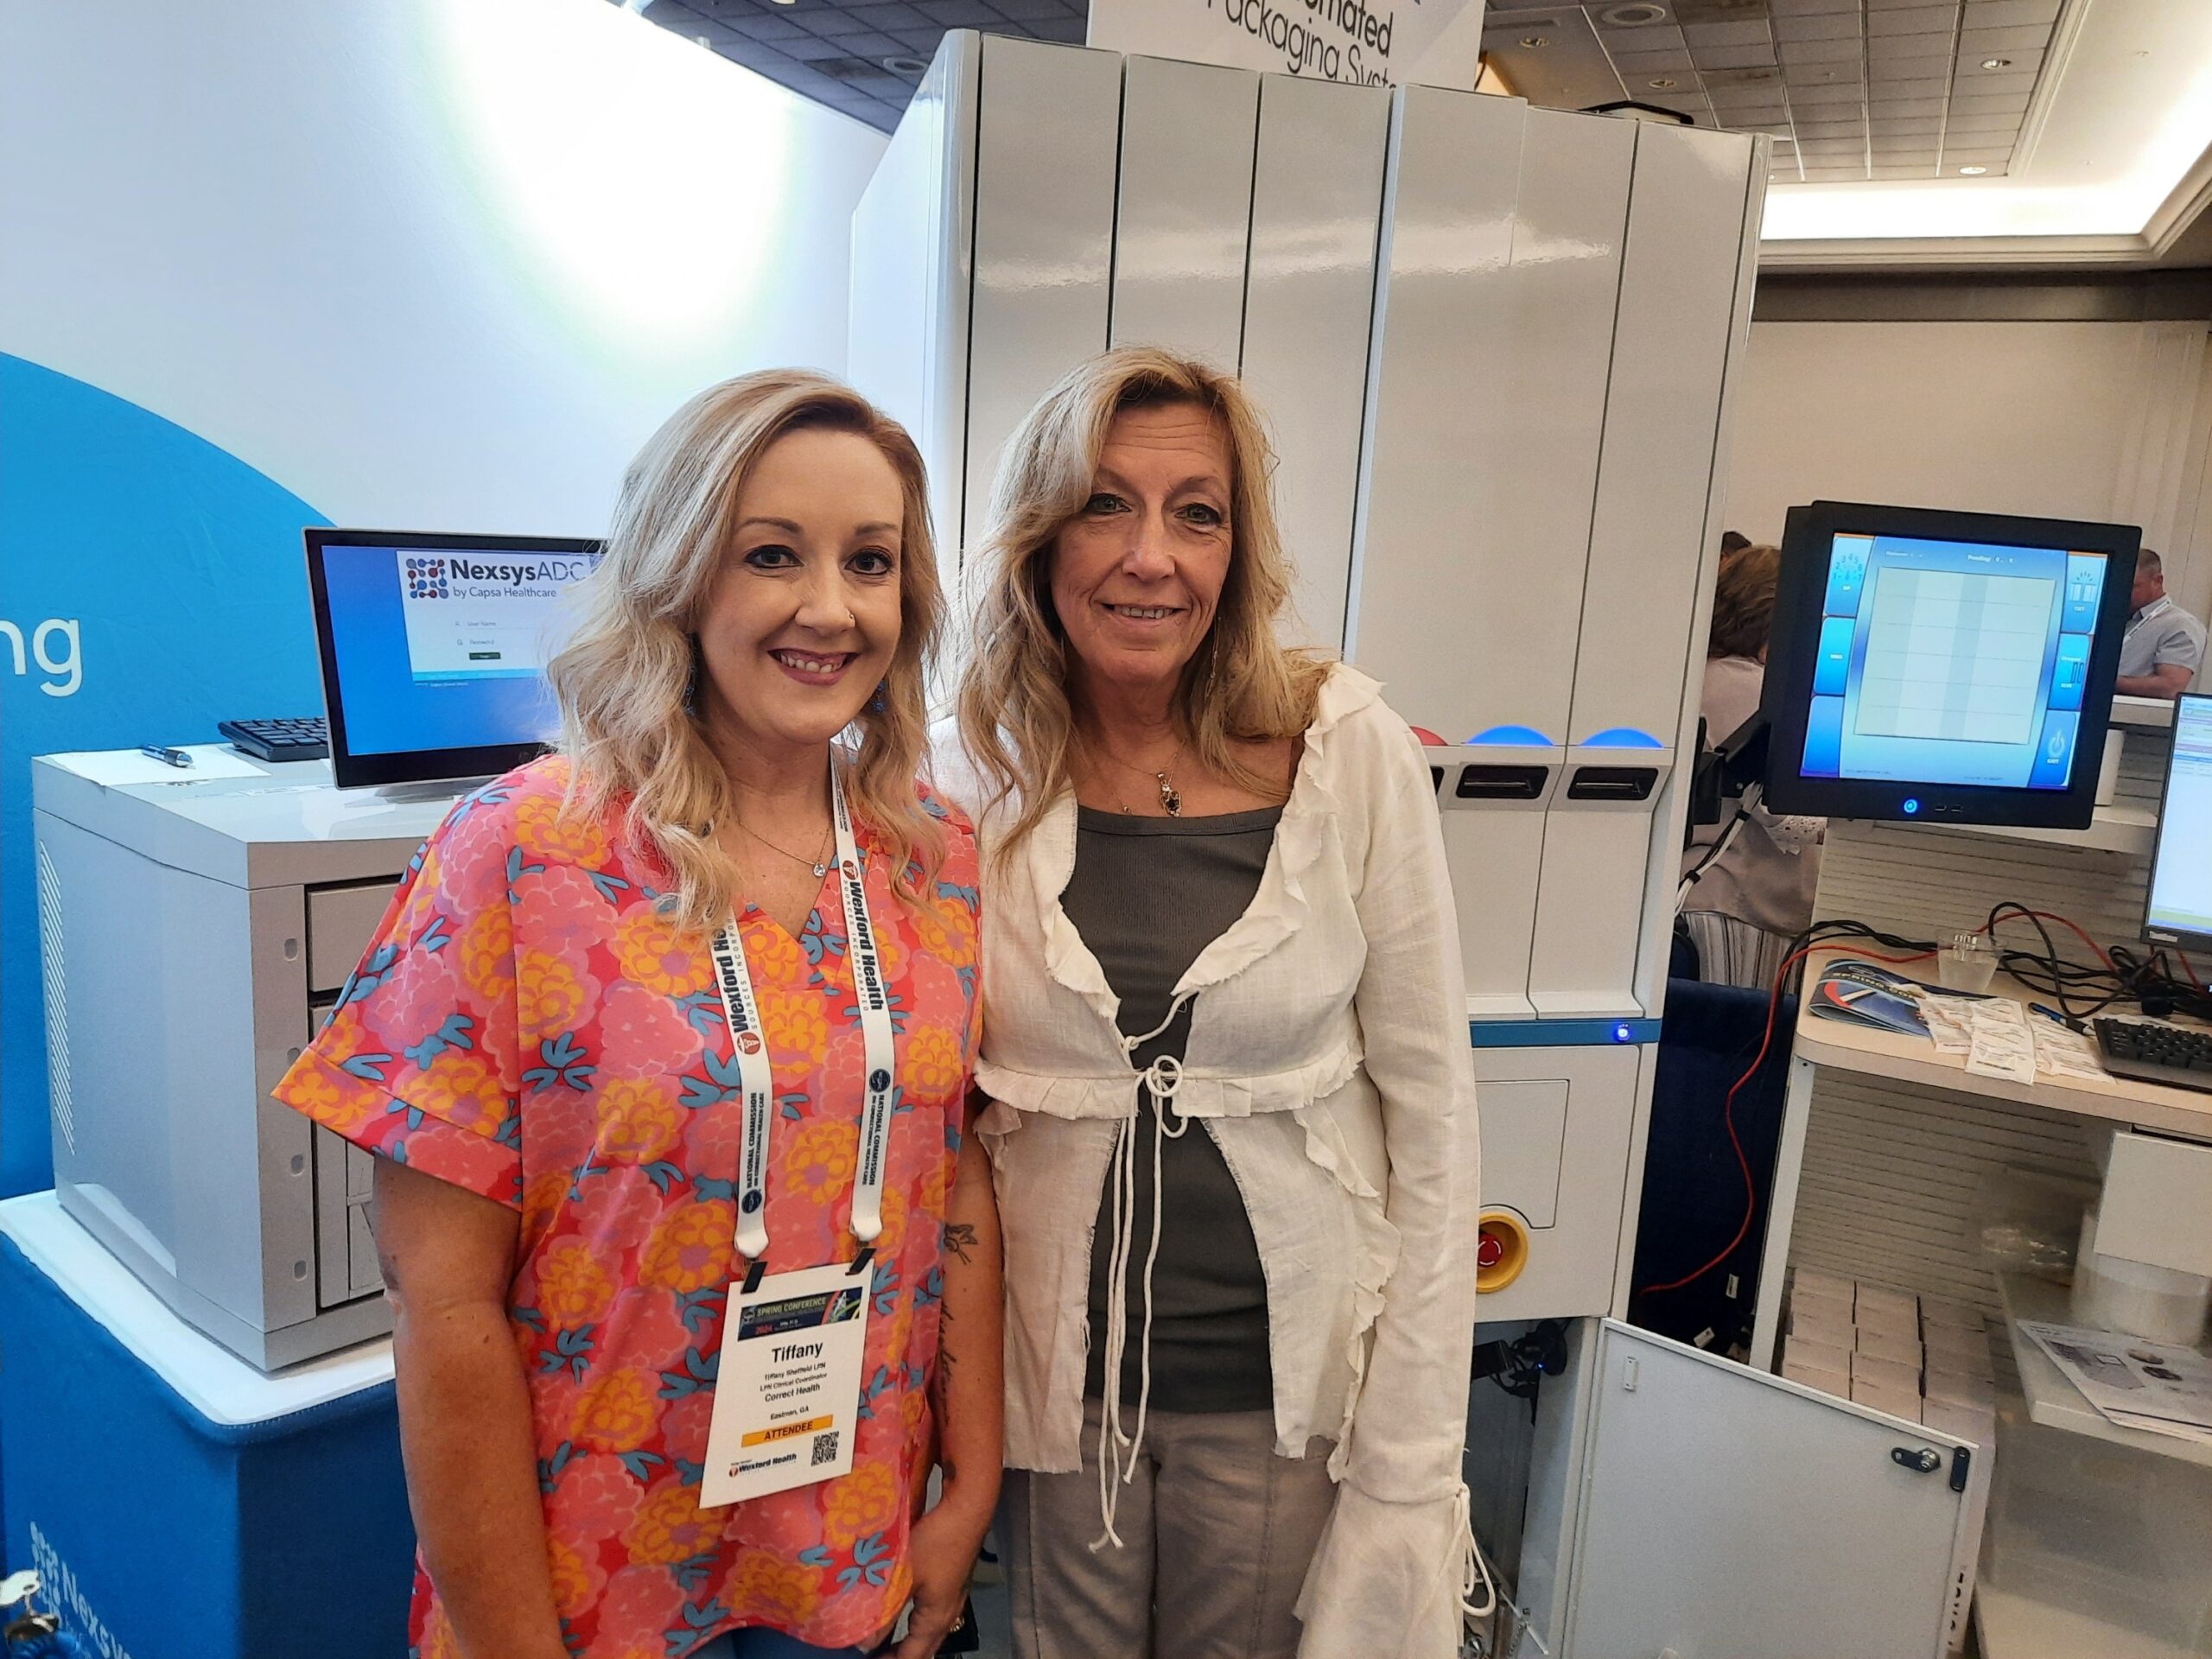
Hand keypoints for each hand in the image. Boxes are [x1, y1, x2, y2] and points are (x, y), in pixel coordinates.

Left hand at [879, 1490, 991, 1657]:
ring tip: (883, 1642)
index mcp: (936, 1620)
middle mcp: (948, 1615)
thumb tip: (863, 1643)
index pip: (912, 1658)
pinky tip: (901, 1613)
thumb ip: (884, 1611)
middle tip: (874, 1655)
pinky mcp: (952, 1584)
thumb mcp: (904, 1577)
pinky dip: (913, 1625)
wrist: (967, 1511)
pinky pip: (931, 1617)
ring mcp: (952, 1600)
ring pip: (928, 1634)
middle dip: (900, 1656)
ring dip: (906, 1641)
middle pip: (924, 1650)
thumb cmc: (936, 1543)